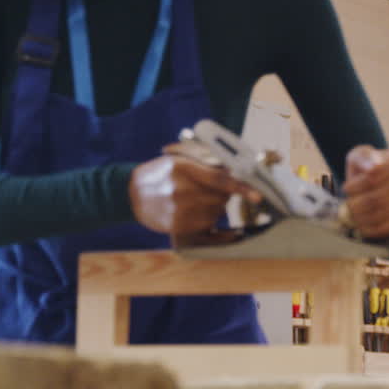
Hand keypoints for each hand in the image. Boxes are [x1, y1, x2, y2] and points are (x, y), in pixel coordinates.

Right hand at [129, 153, 259, 240]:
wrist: (131, 193)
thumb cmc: (161, 172)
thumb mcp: (180, 159)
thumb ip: (206, 162)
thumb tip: (235, 171)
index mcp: (184, 169)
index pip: (220, 179)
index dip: (241, 188)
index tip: (258, 196)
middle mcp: (182, 191)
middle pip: (221, 198)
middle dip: (222, 194)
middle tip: (205, 190)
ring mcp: (179, 212)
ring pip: (216, 213)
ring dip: (214, 208)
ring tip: (194, 201)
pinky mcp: (178, 228)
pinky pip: (208, 230)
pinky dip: (214, 226)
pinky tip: (210, 220)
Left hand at [340, 146, 388, 238]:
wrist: (380, 186)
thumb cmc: (367, 169)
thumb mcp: (359, 157)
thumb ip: (364, 158)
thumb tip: (375, 166)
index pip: (375, 176)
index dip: (357, 185)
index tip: (346, 188)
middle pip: (380, 196)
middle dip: (359, 204)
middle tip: (347, 207)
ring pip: (386, 212)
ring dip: (365, 218)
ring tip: (353, 216)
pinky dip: (375, 229)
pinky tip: (364, 226)